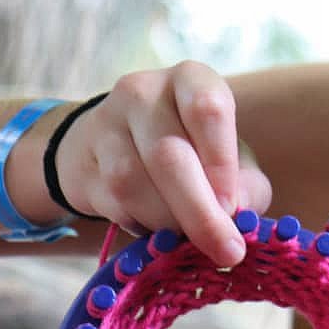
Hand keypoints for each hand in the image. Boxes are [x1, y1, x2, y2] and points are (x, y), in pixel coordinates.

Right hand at [54, 61, 271, 264]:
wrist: (118, 142)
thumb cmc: (193, 149)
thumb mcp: (230, 157)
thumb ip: (246, 185)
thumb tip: (238, 215)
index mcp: (190, 79)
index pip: (207, 110)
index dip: (221, 163)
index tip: (233, 208)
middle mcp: (143, 92)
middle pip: (168, 155)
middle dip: (200, 212)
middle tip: (226, 250)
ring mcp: (106, 123)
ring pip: (132, 182)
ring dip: (166, 221)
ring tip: (188, 235)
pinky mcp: (83, 160)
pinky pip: (111, 203)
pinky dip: (141, 225)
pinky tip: (157, 226)